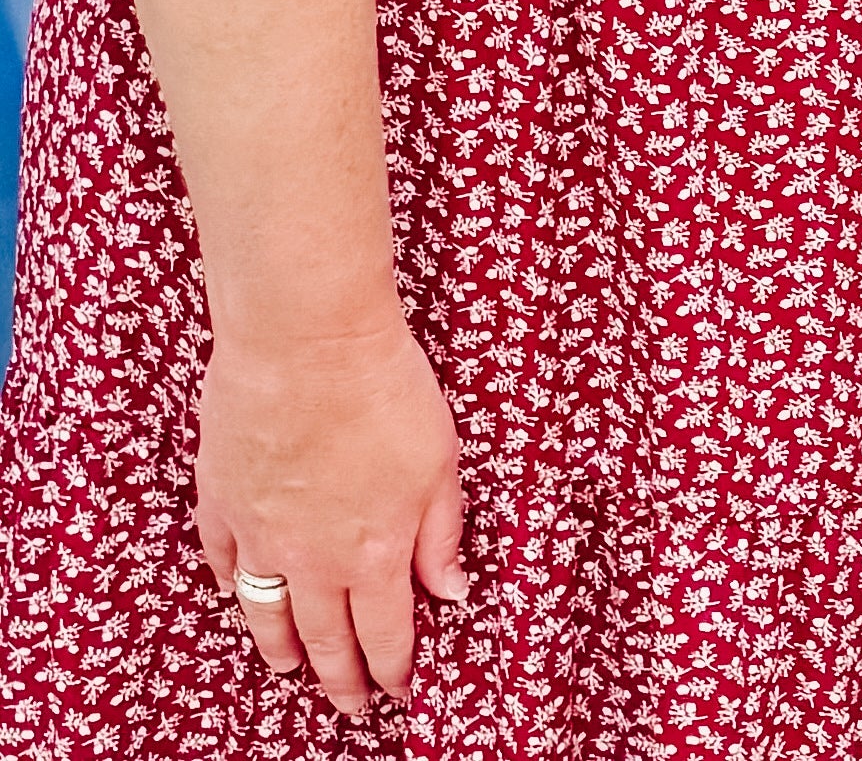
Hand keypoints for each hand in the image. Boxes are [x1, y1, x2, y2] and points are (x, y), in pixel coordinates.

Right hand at [193, 323, 466, 712]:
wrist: (305, 344)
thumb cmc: (385, 390)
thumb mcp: (441, 462)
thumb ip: (442, 534)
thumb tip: (451, 592)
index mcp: (374, 551)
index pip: (386, 633)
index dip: (393, 668)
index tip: (397, 692)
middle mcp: (313, 560)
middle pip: (325, 638)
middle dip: (340, 679)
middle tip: (348, 706)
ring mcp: (259, 535)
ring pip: (266, 614)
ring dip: (281, 648)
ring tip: (289, 670)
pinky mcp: (221, 503)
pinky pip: (222, 563)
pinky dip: (231, 587)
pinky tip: (236, 596)